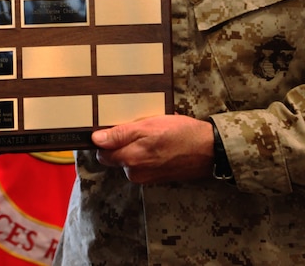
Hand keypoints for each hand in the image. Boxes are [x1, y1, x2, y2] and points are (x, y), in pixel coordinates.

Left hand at [91, 114, 213, 184]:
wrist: (209, 150)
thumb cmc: (180, 134)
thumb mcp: (148, 126)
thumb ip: (120, 135)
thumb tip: (96, 140)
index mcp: (130, 160)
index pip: (102, 153)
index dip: (105, 139)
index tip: (114, 127)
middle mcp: (135, 173)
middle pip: (114, 157)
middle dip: (122, 142)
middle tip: (139, 127)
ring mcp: (146, 177)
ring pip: (129, 159)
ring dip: (135, 146)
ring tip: (152, 134)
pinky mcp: (156, 177)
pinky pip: (142, 163)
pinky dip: (146, 153)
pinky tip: (159, 143)